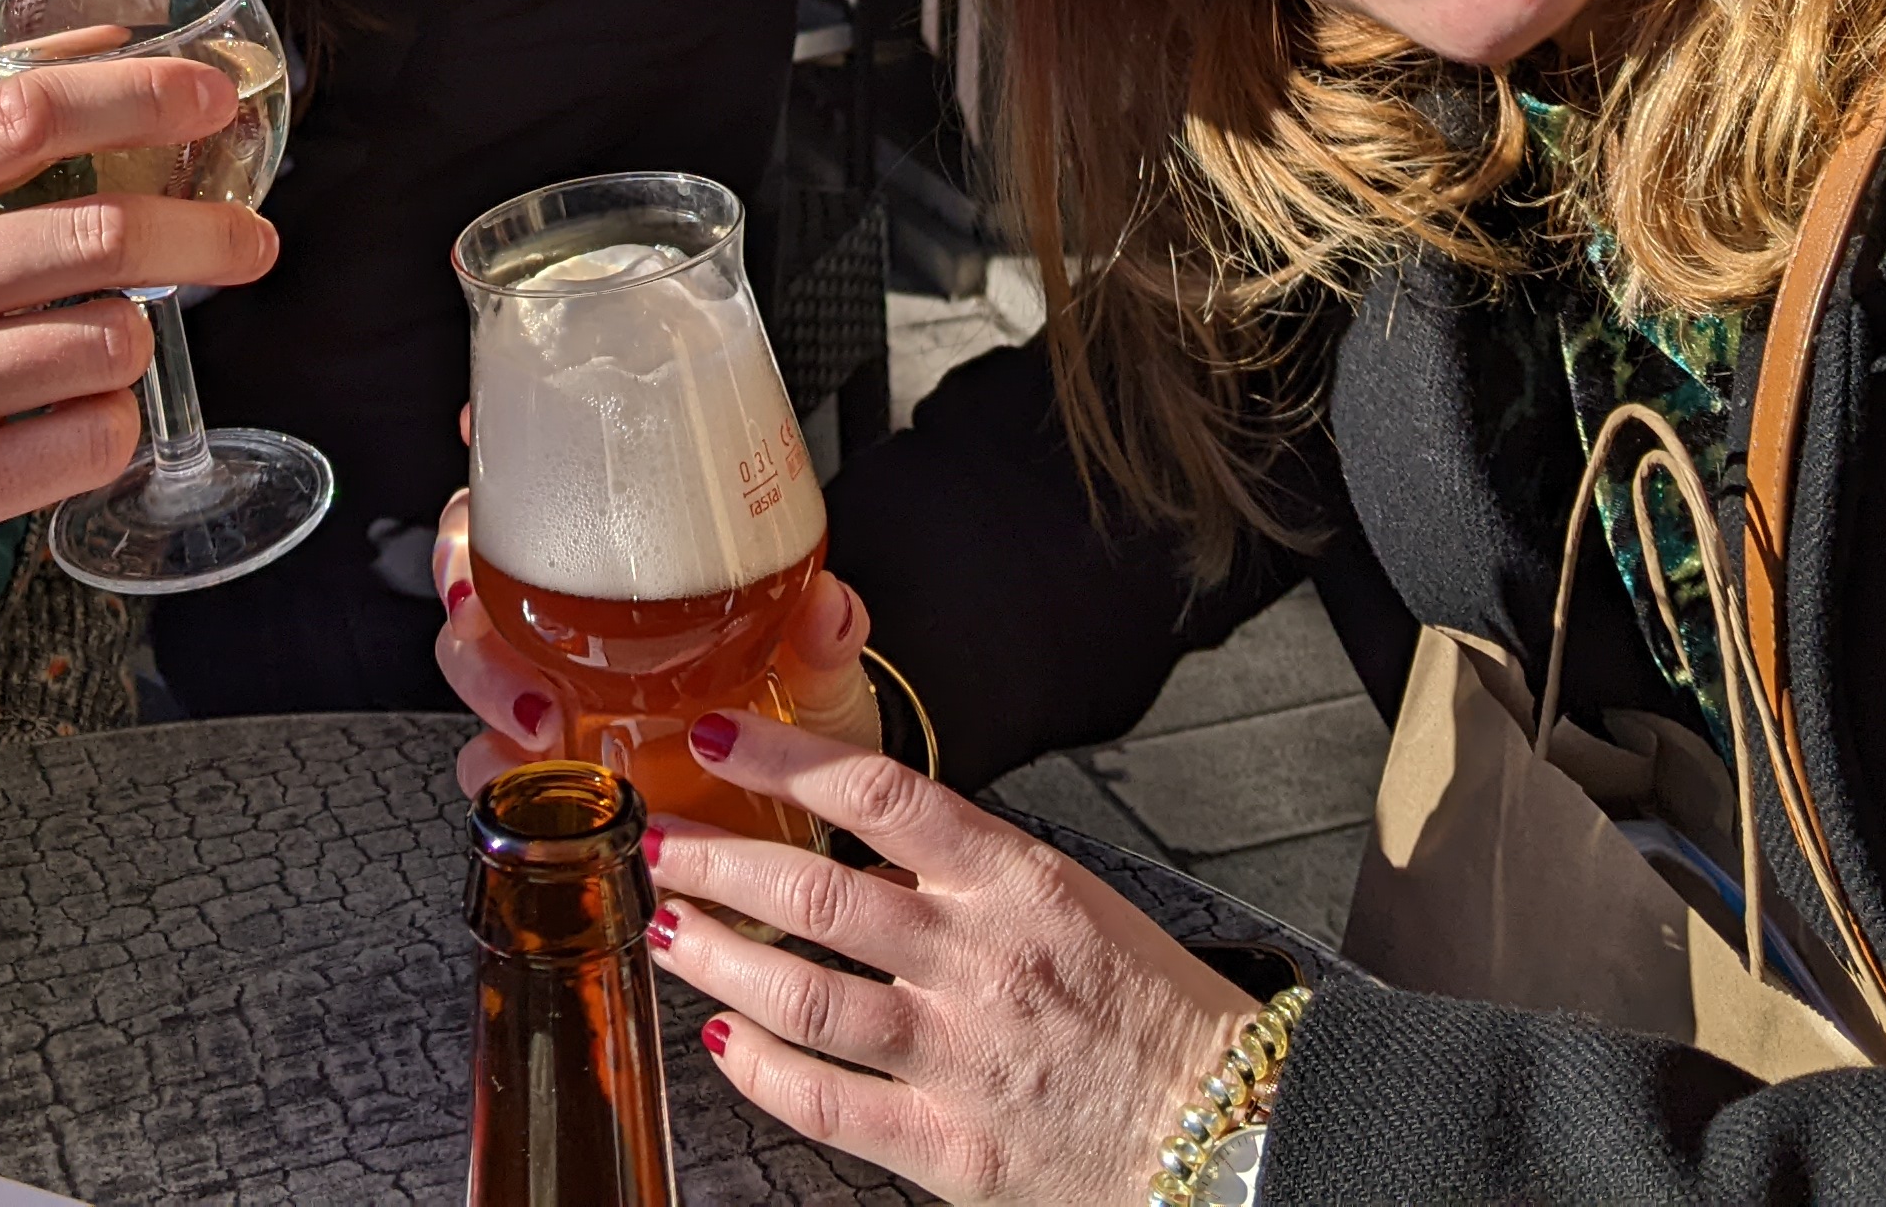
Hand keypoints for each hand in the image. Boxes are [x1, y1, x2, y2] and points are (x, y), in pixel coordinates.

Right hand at [0, 58, 277, 574]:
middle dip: (205, 234)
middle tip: (253, 241)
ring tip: (98, 343)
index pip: (25, 115)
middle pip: (98, 236)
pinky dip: (111, 422)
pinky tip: (70, 415)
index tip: (216, 96)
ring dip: (136, 339)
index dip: (137, 97)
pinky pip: (95, 439)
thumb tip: (126, 39)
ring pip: (111, 343)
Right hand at [429, 490, 884, 809]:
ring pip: (468, 651)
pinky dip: (489, 763)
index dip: (495, 446)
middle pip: (475, 556)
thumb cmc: (801, 716)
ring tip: (534, 714)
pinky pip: (486, 757)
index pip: (546, 480)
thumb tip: (831, 606)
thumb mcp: (818, 670)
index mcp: (636, 559)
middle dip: (457, 570)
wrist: (799, 815)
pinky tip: (521, 766)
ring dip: (478, 672)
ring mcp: (554, 682)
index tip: (473, 423)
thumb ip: (824, 638)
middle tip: (480, 607)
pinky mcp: (551, 761)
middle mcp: (577, 612)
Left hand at [648, 712, 1261, 1206]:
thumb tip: (863, 839)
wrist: (1226, 1127)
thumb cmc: (1149, 1010)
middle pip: (817, 895)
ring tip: (667, 930)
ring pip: (804, 997)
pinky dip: (761, 1069)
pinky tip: (724, 1040)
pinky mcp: (951, 1148)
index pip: (879, 794)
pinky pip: (828, 1104)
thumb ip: (968, 870)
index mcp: (1018, 882)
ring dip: (718, 958)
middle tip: (659, 841)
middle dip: (717, 862)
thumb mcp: (1070, 901)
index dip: (783, 757)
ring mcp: (962, 1056)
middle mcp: (982, 959)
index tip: (716, 736)